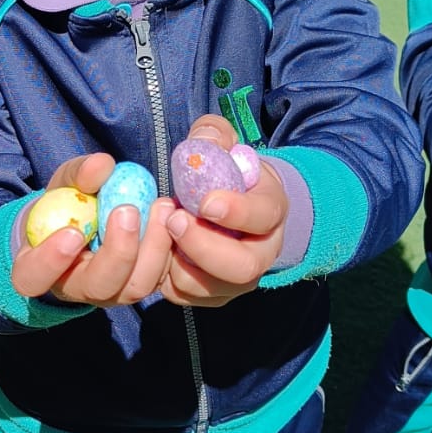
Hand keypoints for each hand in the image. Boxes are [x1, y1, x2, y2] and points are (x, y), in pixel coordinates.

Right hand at [11, 152, 174, 308]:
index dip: (50, 261)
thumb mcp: (65, 183)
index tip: (72, 232)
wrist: (92, 220)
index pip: (34, 278)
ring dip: (153, 248)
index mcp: (40, 268)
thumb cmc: (68, 204)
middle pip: (98, 287)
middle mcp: (78, 289)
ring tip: (161, 207)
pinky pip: (162, 277)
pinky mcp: (142, 283)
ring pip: (135, 288)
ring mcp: (114, 292)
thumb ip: (78, 175)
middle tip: (127, 211)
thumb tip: (102, 165)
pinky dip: (171, 248)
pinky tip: (173, 215)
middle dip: (118, 252)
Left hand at [161, 115, 287, 305]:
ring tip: (162, 230)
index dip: (237, 212)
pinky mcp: (209, 295)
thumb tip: (201, 144)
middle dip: (203, 246)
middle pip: (241, 268)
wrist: (227, 209)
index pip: (264, 217)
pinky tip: (160, 248)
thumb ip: (213, 137)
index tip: (207, 202)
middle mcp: (261, 254)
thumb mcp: (223, 146)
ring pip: (207, 286)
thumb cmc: (225, 174)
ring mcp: (235, 281)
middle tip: (175, 220)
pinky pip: (182, 295)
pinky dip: (164, 275)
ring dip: (177, 260)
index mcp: (271, 211)